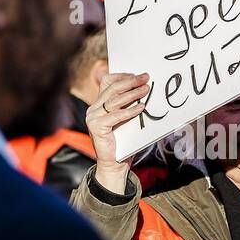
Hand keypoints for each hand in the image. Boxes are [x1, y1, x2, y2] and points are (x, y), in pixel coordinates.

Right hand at [86, 72, 149, 194]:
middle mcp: (93, 109)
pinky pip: (116, 115)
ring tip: (147, 90)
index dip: (122, 76)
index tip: (137, 75)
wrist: (115, 164)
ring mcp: (93, 117)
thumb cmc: (123, 141)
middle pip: (112, 88)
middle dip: (131, 81)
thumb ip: (129, 105)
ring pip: (115, 100)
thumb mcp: (126, 119)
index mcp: (98, 104)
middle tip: (146, 78)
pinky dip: (130, 111)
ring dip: (133, 93)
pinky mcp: (96, 127)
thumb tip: (144, 88)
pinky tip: (141, 107)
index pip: (107, 82)